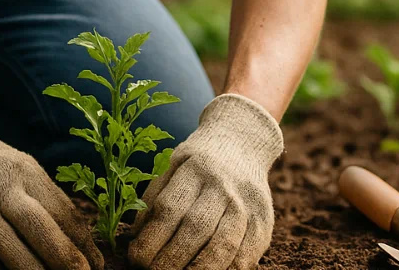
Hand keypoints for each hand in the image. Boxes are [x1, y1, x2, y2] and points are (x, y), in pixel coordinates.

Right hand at [0, 102, 103, 269]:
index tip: (98, 266)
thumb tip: (88, 251)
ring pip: (8, 247)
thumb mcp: (28, 175)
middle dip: (63, 256)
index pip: (60, 209)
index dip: (82, 241)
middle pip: (36, 224)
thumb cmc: (0, 176)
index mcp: (24, 172)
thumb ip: (54, 206)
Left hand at [128, 93, 283, 269]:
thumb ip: (153, 198)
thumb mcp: (171, 166)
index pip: (170, 209)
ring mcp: (247, 203)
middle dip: (171, 260)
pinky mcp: (264, 220)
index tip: (136, 259)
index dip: (151, 239)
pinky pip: (247, 255)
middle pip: (196, 229)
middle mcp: (223, 185)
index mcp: (194, 169)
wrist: (242, 141)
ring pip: (223, 245)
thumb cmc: (197, 162)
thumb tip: (135, 238)